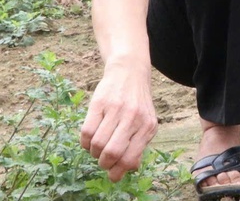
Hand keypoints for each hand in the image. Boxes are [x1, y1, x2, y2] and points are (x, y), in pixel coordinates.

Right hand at [79, 63, 158, 181]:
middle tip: (103, 161)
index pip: (131, 158)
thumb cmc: (137, 103)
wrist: (129, 72)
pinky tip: (90, 139)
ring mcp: (117, 110)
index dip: (118, 171)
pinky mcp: (99, 103)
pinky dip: (84, 142)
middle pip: (112, 153)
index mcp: (148, 126)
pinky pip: (86, 132)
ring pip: (97, 144)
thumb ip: (139, 144)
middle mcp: (134, 118)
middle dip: (104, 163)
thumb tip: (129, 169)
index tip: (112, 175)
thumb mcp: (146, 122)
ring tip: (97, 147)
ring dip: (93, 152)